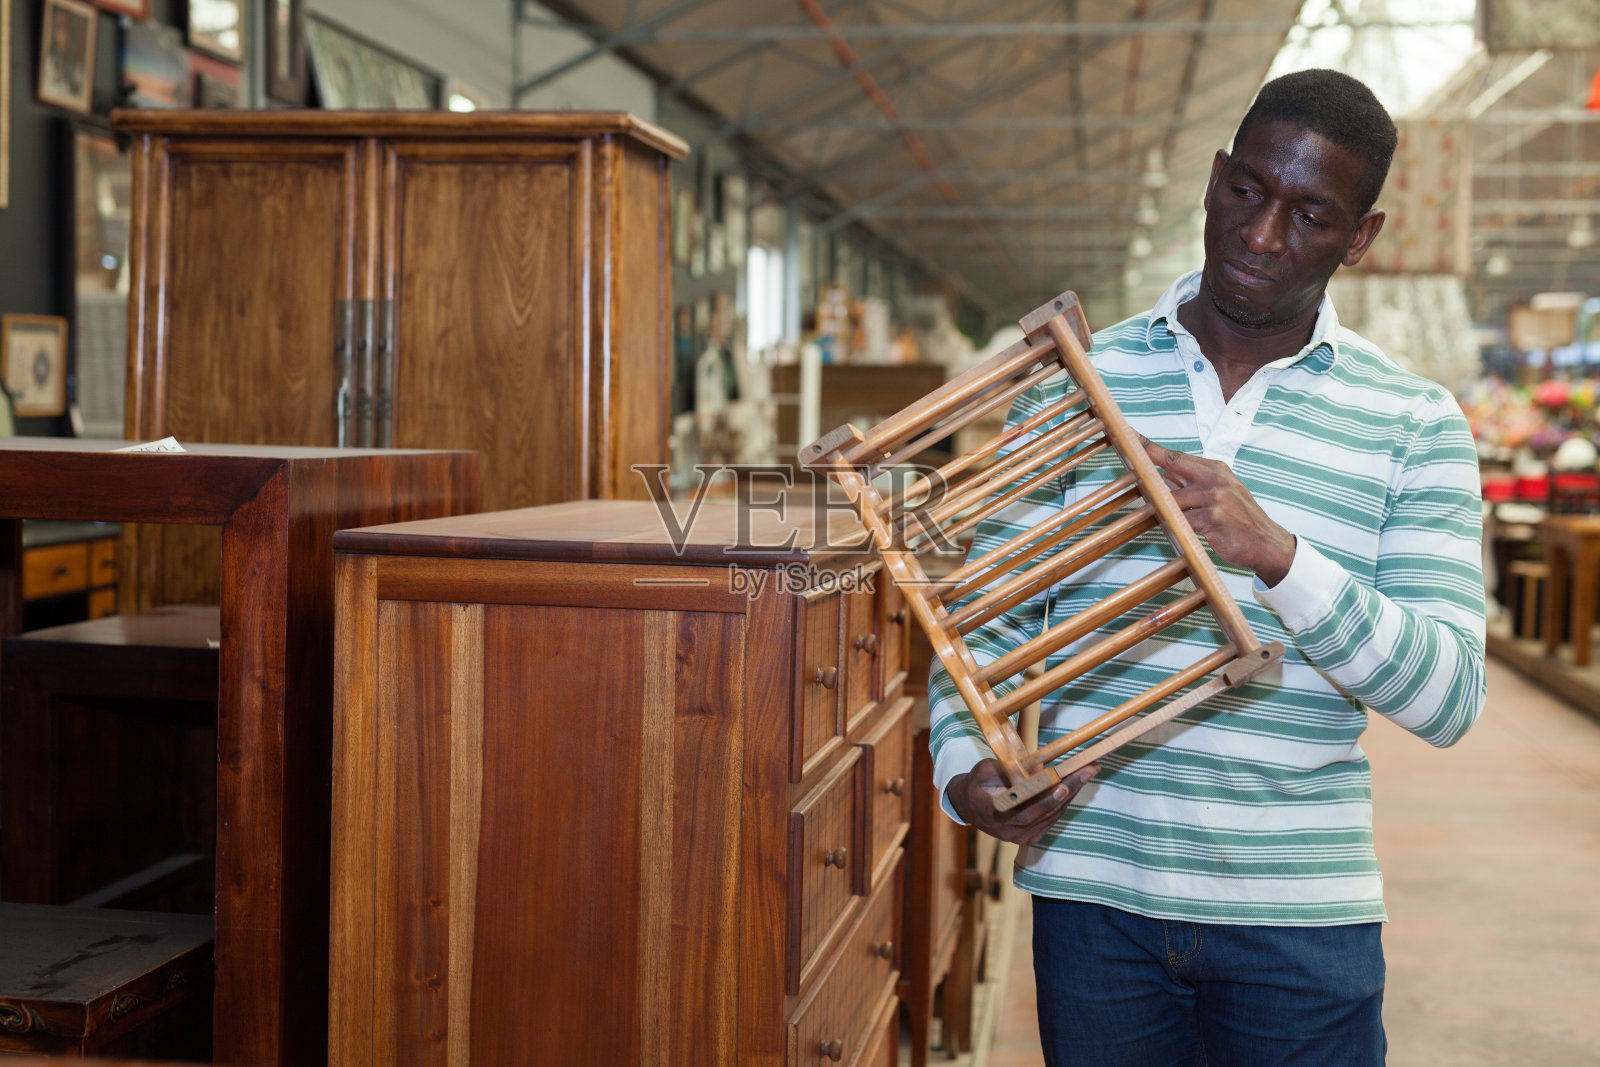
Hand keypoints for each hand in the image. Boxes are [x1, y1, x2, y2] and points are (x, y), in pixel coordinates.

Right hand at [945, 758, 1098, 845]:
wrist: (968, 806)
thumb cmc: (978, 783)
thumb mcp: (985, 770)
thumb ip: (1007, 769)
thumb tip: (1034, 764)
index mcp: (996, 814)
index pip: (1026, 809)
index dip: (1046, 799)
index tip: (1063, 785)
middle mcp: (1010, 831)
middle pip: (1047, 811)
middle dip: (1071, 788)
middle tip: (1089, 769)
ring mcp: (1022, 837)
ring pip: (1053, 814)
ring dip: (1072, 792)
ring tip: (1088, 771)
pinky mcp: (1030, 837)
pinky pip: (1052, 818)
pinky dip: (1064, 801)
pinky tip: (1075, 784)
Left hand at [1140, 436, 1295, 586]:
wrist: (1267, 543)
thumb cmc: (1239, 519)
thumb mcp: (1219, 494)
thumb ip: (1191, 484)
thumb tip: (1163, 472)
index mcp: (1215, 469)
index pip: (1176, 455)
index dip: (1150, 446)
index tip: (1130, 435)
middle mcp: (1215, 479)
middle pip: (1172, 464)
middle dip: (1146, 457)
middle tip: (1124, 450)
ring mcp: (1215, 497)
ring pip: (1172, 499)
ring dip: (1159, 507)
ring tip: (1151, 512)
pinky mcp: (1213, 518)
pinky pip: (1181, 521)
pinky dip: (1173, 526)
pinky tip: (1172, 530)